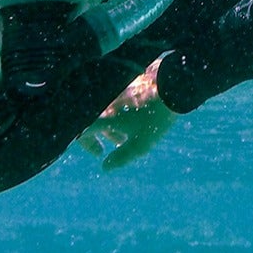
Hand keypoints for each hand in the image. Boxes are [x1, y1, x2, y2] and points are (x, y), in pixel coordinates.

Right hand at [77, 57, 174, 171]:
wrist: (170, 85)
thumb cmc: (155, 117)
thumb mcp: (140, 144)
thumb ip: (121, 157)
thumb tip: (105, 167)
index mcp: (102, 116)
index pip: (81, 131)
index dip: (86, 143)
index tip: (99, 153)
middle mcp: (104, 103)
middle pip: (89, 120)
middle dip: (94, 136)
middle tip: (100, 150)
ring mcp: (112, 92)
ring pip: (101, 111)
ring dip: (107, 127)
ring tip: (121, 139)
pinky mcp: (122, 84)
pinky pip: (110, 100)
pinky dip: (114, 114)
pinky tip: (129, 122)